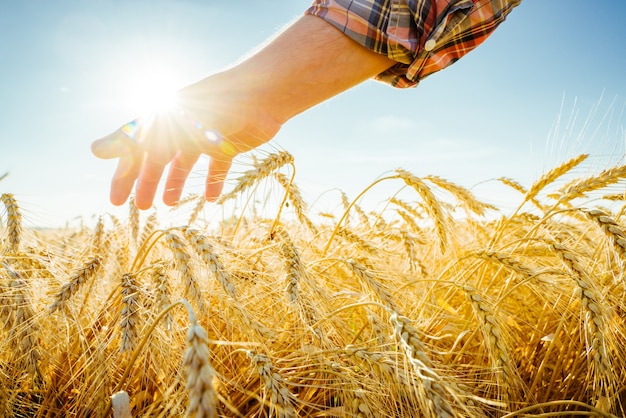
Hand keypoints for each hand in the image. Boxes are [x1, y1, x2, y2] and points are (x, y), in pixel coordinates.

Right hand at [91, 77, 281, 209]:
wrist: (258, 97)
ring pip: (184, 163)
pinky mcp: (229, 145)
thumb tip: (94, 150)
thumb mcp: (169, 125)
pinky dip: (213, 182)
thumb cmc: (209, 108)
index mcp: (161, 121)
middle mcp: (179, 128)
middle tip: (141, 209)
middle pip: (157, 160)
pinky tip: (211, 199)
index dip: (124, 177)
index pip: (134, 153)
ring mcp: (204, 137)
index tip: (116, 203)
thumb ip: (133, 140)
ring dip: (175, 183)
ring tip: (169, 204)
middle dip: (146, 184)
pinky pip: (218, 167)